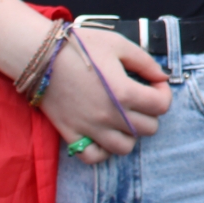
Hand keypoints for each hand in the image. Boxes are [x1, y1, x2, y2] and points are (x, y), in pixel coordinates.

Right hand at [36, 27, 170, 163]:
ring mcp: (90, 128)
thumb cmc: (80, 46)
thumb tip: (162, 77)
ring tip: (122, 116)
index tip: (154, 84)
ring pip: (125, 147)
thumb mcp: (119, 45)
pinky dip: (103, 150)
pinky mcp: (71, 134)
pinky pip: (93, 157)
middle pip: (148, 129)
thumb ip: (146, 63)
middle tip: (139, 98)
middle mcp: (110, 115)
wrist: (40, 56)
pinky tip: (103, 134)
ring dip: (129, 133)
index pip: (161, 106)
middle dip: (150, 113)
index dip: (163, 93)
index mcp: (124, 92)